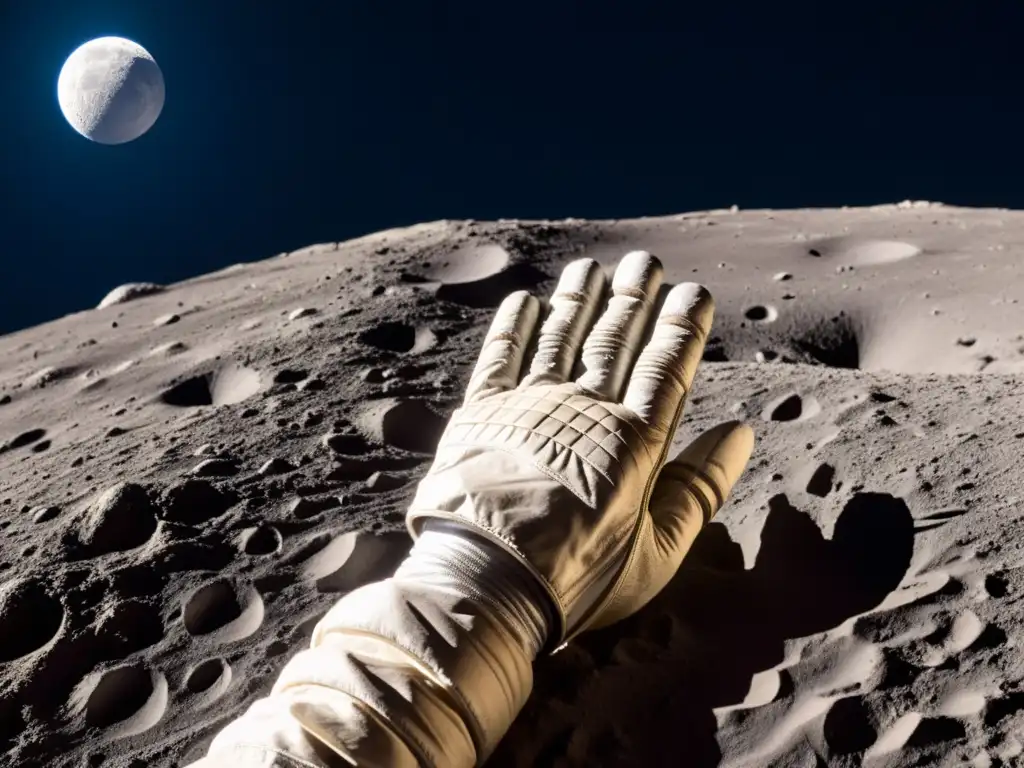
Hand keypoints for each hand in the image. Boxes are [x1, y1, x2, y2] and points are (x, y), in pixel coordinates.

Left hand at [408, 250, 753, 647]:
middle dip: (633, 298)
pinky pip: (500, 358)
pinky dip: (512, 327)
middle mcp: (584, 411)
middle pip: (614, 341)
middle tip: (645, 261)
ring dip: (577, 300)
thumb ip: (700, 488)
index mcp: (634, 441)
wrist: (486, 584)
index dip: (681, 327)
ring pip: (560, 338)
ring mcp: (530, 407)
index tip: (692, 292)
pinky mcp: (483, 414)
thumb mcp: (658, 549)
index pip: (666, 368)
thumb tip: (742, 433)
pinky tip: (523, 300)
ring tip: (591, 267)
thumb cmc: (580, 577)